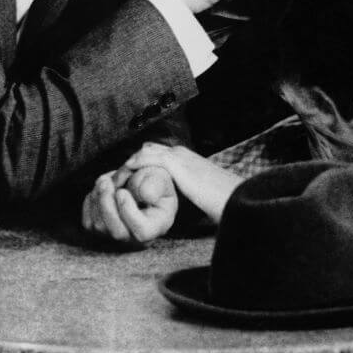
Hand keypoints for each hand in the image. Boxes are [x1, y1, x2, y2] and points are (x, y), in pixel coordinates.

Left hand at [81, 165, 176, 245]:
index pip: (142, 232)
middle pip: (117, 234)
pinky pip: (89, 222)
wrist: (140, 185)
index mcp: (157, 226)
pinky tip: (101, 190)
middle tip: (105, 182)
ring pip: (99, 227)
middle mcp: (138, 239)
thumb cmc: (152, 182)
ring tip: (106, 180)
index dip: (128, 212)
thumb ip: (155, 184)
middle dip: (107, 206)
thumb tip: (145, 195)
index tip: (122, 191)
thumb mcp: (159, 178)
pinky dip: (91, 202)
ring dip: (98, 199)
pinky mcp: (100, 234)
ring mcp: (118, 239)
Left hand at [122, 142, 240, 224]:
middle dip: (132, 165)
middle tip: (118, 182)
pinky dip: (133, 168)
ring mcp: (179, 156)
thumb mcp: (203, 193)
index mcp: (187, 159)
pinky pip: (146, 160)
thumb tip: (184, 202)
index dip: (141, 167)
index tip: (129, 183)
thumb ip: (190, 191)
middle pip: (148, 150)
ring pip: (144, 153)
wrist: (235, 197)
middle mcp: (181, 153)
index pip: (157, 154)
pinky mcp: (176, 163)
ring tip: (116, 183)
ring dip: (129, 167)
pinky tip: (124, 181)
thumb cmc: (224, 200)